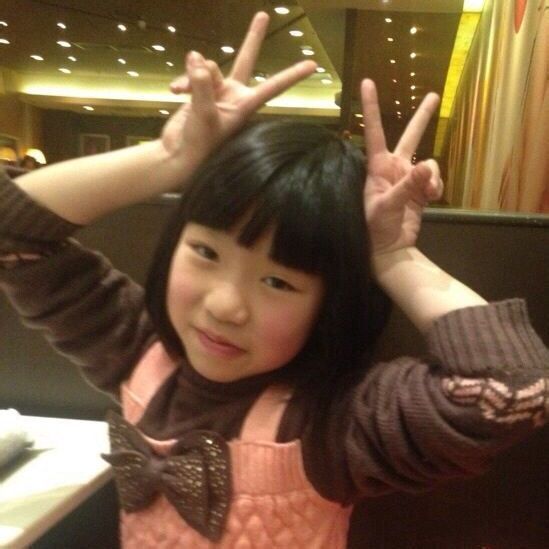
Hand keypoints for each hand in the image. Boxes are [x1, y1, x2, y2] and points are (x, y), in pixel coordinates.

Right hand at [161, 12, 315, 166]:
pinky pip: (193, 73)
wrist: (178, 155)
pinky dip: (183, 81)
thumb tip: (197, 57)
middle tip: (264, 14)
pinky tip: (175, 91)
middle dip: (253, 37)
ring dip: (194, 75)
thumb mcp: (204, 114)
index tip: (313, 65)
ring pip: (208, 66)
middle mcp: (234, 94)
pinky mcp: (199, 91)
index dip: (292, 75)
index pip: (274, 86)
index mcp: (245, 105)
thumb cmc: (199, 144)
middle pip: (246, 59)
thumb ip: (202, 84)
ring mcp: (216, 91)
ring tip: (183, 91)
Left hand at [361, 79, 442, 255]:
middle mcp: (393, 168)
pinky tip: (432, 198)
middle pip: (410, 136)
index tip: (367, 82)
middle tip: (435, 95)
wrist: (389, 249)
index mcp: (377, 168)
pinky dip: (436, 186)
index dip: (372, 108)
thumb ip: (408, 186)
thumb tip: (428, 165)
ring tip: (427, 194)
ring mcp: (408, 178)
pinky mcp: (421, 190)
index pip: (375, 133)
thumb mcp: (387, 206)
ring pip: (429, 162)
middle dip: (423, 117)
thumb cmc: (376, 228)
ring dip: (432, 176)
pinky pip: (434, 178)